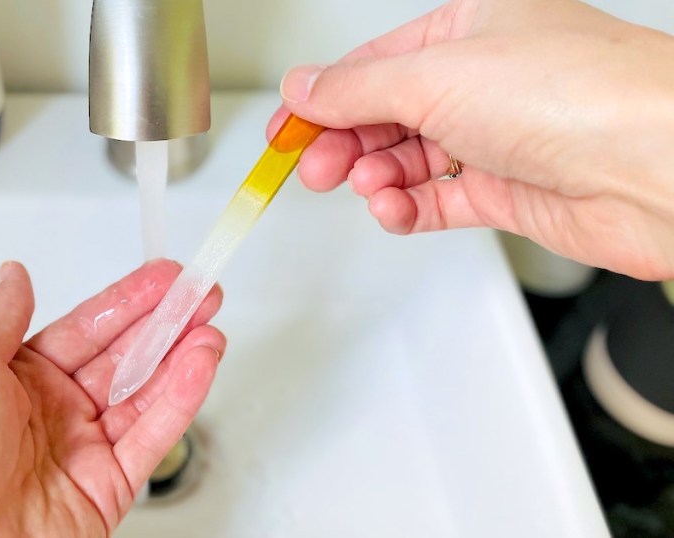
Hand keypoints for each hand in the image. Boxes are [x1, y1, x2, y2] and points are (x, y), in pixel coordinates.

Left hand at [0, 260, 224, 536]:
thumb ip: (4, 316)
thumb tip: (14, 274)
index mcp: (22, 381)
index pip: (89, 328)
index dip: (129, 301)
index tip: (163, 278)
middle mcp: (57, 413)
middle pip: (125, 358)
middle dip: (167, 324)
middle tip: (202, 295)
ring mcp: (85, 451)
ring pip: (146, 395)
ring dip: (182, 358)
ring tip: (210, 327)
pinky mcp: (108, 488)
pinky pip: (152, 437)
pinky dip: (180, 400)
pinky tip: (199, 366)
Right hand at [272, 0, 673, 280]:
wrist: (656, 167)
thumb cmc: (578, 94)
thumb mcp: (435, 76)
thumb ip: (357, 89)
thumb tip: (303, 88)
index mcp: (468, 28)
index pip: (372, 65)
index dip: (322, 100)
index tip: (285, 131)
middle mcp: (482, 80)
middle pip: (385, 115)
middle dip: (344, 144)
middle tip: (312, 167)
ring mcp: (495, 137)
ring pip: (408, 161)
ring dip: (376, 178)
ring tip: (367, 187)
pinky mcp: (507, 191)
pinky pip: (437, 201)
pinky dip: (407, 208)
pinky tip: (394, 209)